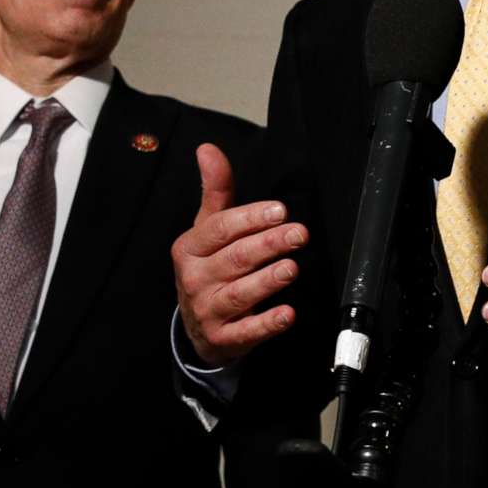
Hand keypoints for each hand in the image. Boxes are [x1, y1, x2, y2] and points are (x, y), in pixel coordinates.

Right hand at [171, 145, 306, 365]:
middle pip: (234, 259)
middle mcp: (194, 279)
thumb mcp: (207, 230)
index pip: (220, 229)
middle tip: (298, 233)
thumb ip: (216, 191)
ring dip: (267, 281)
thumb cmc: (208, 268)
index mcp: (189, 248)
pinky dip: (266, 323)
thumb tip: (208, 149)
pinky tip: (287, 314)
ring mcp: (207, 310)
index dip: (250, 218)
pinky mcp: (222, 338)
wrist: (197, 327)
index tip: (280, 210)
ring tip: (292, 267)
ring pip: (240, 293)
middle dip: (268, 245)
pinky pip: (246, 331)